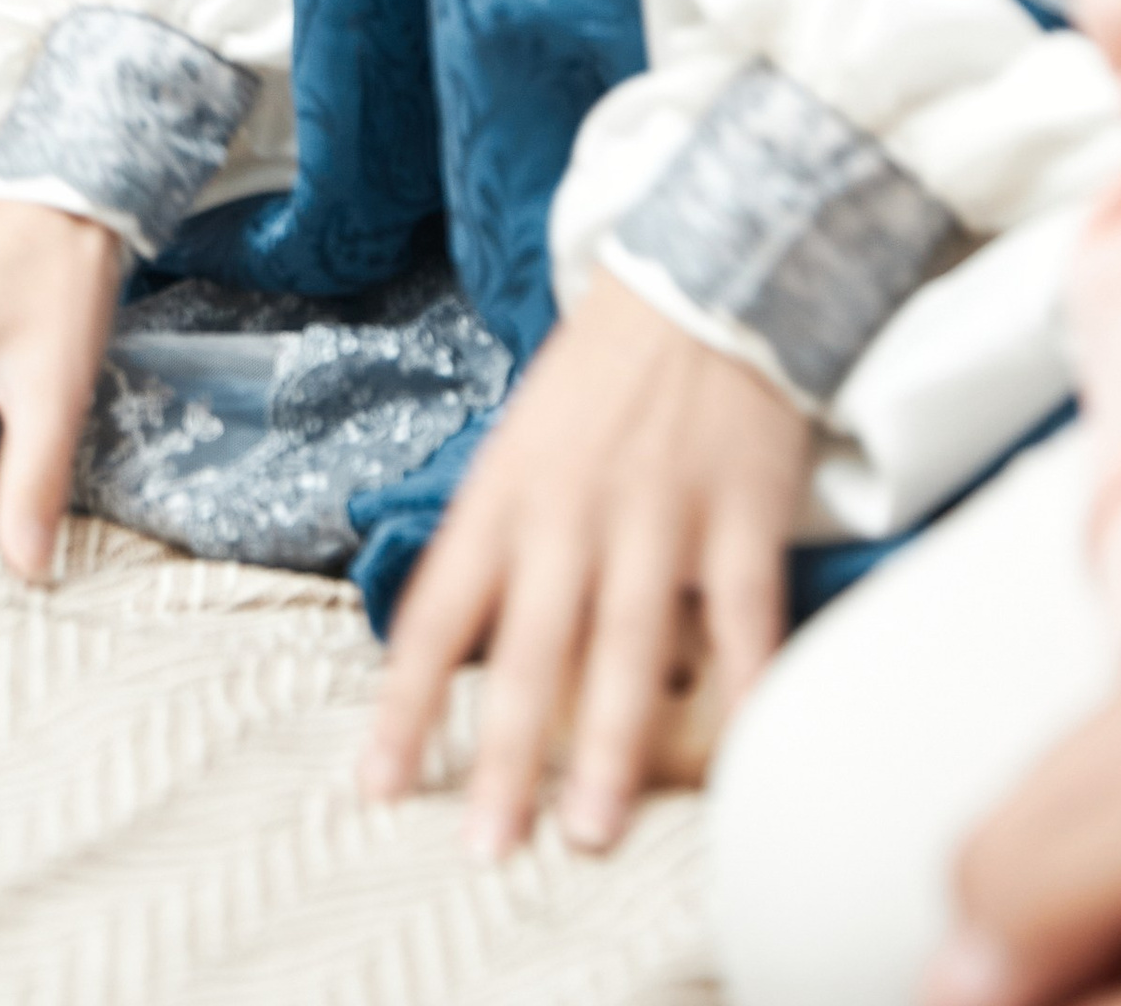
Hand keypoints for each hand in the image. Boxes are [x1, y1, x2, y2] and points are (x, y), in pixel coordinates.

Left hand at [359, 261, 810, 858]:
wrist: (698, 273)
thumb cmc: (600, 374)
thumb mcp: (521, 442)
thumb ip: (502, 540)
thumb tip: (470, 651)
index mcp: (504, 491)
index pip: (440, 611)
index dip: (406, 703)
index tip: (377, 787)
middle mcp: (572, 508)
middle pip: (530, 649)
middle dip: (506, 755)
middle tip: (489, 846)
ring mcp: (660, 511)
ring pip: (628, 645)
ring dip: (607, 745)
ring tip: (589, 831)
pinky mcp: (741, 509)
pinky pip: (743, 617)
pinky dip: (742, 688)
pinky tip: (737, 754)